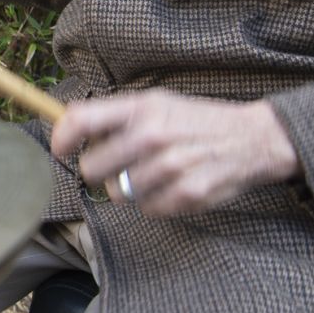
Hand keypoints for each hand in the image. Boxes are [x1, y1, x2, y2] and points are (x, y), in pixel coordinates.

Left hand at [50, 90, 301, 218]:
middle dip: (100, 170)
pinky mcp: (186, 195)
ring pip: (117, 193)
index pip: (80, 121)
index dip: (61, 139)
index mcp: (141, 109)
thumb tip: (66, 127)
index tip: (60, 150)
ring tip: (153, 172)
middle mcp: (152, 136)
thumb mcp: (157, 103)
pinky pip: (146, 209)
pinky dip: (153, 201)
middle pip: (91, 169)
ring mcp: (169, 167)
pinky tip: (171, 185)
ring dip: (129, 187)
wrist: (252, 139)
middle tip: (120, 164)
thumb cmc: (195, 121)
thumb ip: (114, 115)